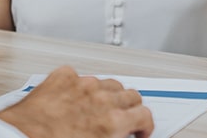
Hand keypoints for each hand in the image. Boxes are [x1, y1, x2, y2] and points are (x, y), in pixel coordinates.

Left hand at [0, 66, 153, 137]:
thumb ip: (113, 137)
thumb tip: (122, 136)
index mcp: (112, 121)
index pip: (144, 115)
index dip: (145, 125)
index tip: (140, 130)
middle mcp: (100, 98)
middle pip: (130, 94)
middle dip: (130, 108)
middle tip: (125, 118)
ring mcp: (81, 85)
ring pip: (107, 82)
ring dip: (108, 94)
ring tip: (100, 107)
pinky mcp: (61, 77)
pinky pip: (78, 75)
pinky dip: (79, 85)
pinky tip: (73, 96)